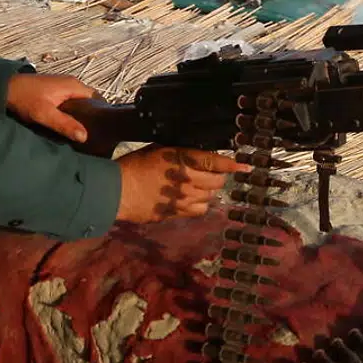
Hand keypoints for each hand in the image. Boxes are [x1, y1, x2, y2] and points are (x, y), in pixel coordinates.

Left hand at [5, 73, 97, 143]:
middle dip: (94, 116)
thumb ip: (64, 124)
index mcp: (74, 86)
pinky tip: (71, 125)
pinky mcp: (56, 91)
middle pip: (91, 101)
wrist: (4, 87)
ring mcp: (64, 86)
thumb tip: (85, 136)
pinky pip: (72, 102)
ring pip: (81, 102)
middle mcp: (72, 84)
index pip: (98, 99)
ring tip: (85, 132)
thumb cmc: (24, 98)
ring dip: (83, 115)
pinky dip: (74, 113)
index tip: (104, 130)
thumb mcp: (44, 114)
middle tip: (95, 134)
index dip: (103, 114)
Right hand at [113, 147, 247, 223]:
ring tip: (197, 187)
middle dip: (218, 177)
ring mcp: (183, 198)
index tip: (245, 166)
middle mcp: (187, 179)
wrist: (116, 190)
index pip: (216, 161)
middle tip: (213, 174)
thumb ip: (180, 153)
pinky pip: (199, 211)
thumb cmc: (134, 165)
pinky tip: (191, 200)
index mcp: (182, 159)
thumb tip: (195, 154)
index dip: (233, 164)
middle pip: (218, 182)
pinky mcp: (177, 212)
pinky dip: (199, 205)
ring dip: (207, 191)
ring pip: (210, 197)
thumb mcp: (158, 150)